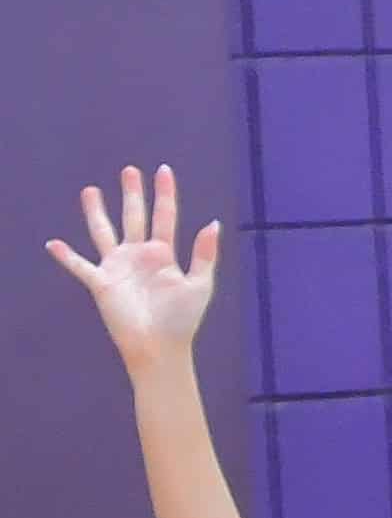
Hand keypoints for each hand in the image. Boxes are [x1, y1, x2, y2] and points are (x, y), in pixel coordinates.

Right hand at [45, 164, 220, 373]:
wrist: (160, 347)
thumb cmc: (182, 318)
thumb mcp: (200, 284)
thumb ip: (204, 254)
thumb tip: (213, 222)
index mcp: (164, 253)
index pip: (165, 215)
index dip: (164, 193)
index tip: (163, 170)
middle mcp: (139, 254)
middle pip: (134, 216)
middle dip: (132, 194)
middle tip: (129, 170)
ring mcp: (119, 267)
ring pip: (104, 232)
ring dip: (96, 213)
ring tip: (90, 190)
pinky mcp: (101, 283)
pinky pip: (80, 266)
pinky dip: (66, 256)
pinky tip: (53, 243)